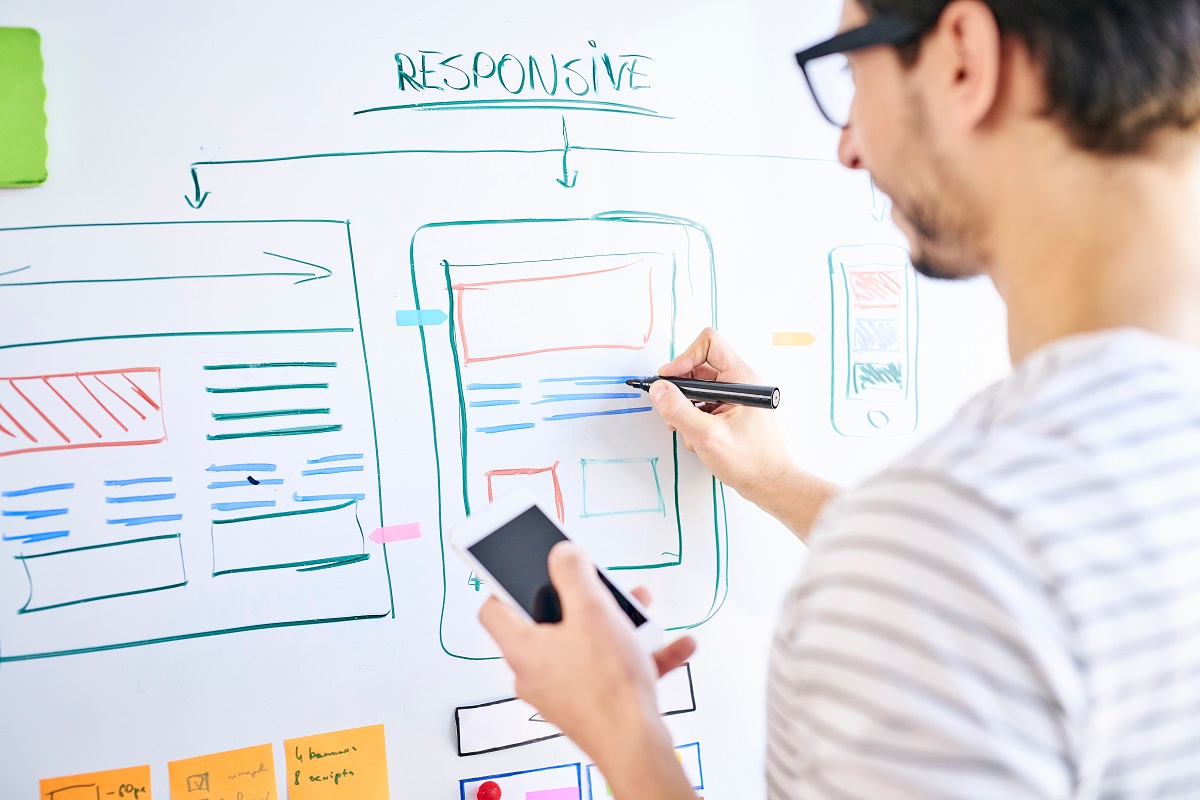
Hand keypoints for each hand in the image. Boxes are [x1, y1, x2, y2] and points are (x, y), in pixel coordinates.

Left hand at [479, 542, 697, 798]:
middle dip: (583, 600)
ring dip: (616, 626)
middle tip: (601, 588)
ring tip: (642, 618)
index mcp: (522, 648)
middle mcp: (535, 673)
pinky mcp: (588, 707)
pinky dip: (635, 656)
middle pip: (549, 623)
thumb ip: (573, 573)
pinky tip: (670, 647)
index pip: (493, 609)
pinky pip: (609, 671)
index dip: (506, 582)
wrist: (635, 747)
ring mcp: (561, 692)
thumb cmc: (607, 687)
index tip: (525, 567)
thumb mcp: (592, 610)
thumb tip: (561, 554)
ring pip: (585, 646)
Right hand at [651, 328, 793, 503]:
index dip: (684, 358)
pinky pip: (703, 404)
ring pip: (698, 388)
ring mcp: (735, 397)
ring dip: (685, 408)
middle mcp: (740, 383)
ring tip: (686, 431)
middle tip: (671, 411)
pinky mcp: (730, 411)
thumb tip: (659, 390)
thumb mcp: (707, 436)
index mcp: (742, 379)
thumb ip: (679, 410)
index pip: (709, 344)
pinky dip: (693, 418)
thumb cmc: (750, 461)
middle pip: (698, 367)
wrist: (770, 484)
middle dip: (680, 389)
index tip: (668, 380)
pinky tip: (696, 438)